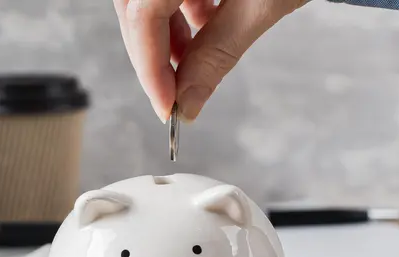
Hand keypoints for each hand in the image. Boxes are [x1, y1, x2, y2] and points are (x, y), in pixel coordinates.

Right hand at [113, 0, 306, 121]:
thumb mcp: (263, 3)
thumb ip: (217, 53)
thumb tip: (187, 103)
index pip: (141, 12)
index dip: (148, 64)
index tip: (166, 105)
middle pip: (136, 5)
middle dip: (153, 52)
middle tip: (175, 92)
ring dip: (166, 33)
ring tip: (194, 60)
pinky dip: (181, 9)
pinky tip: (204, 24)